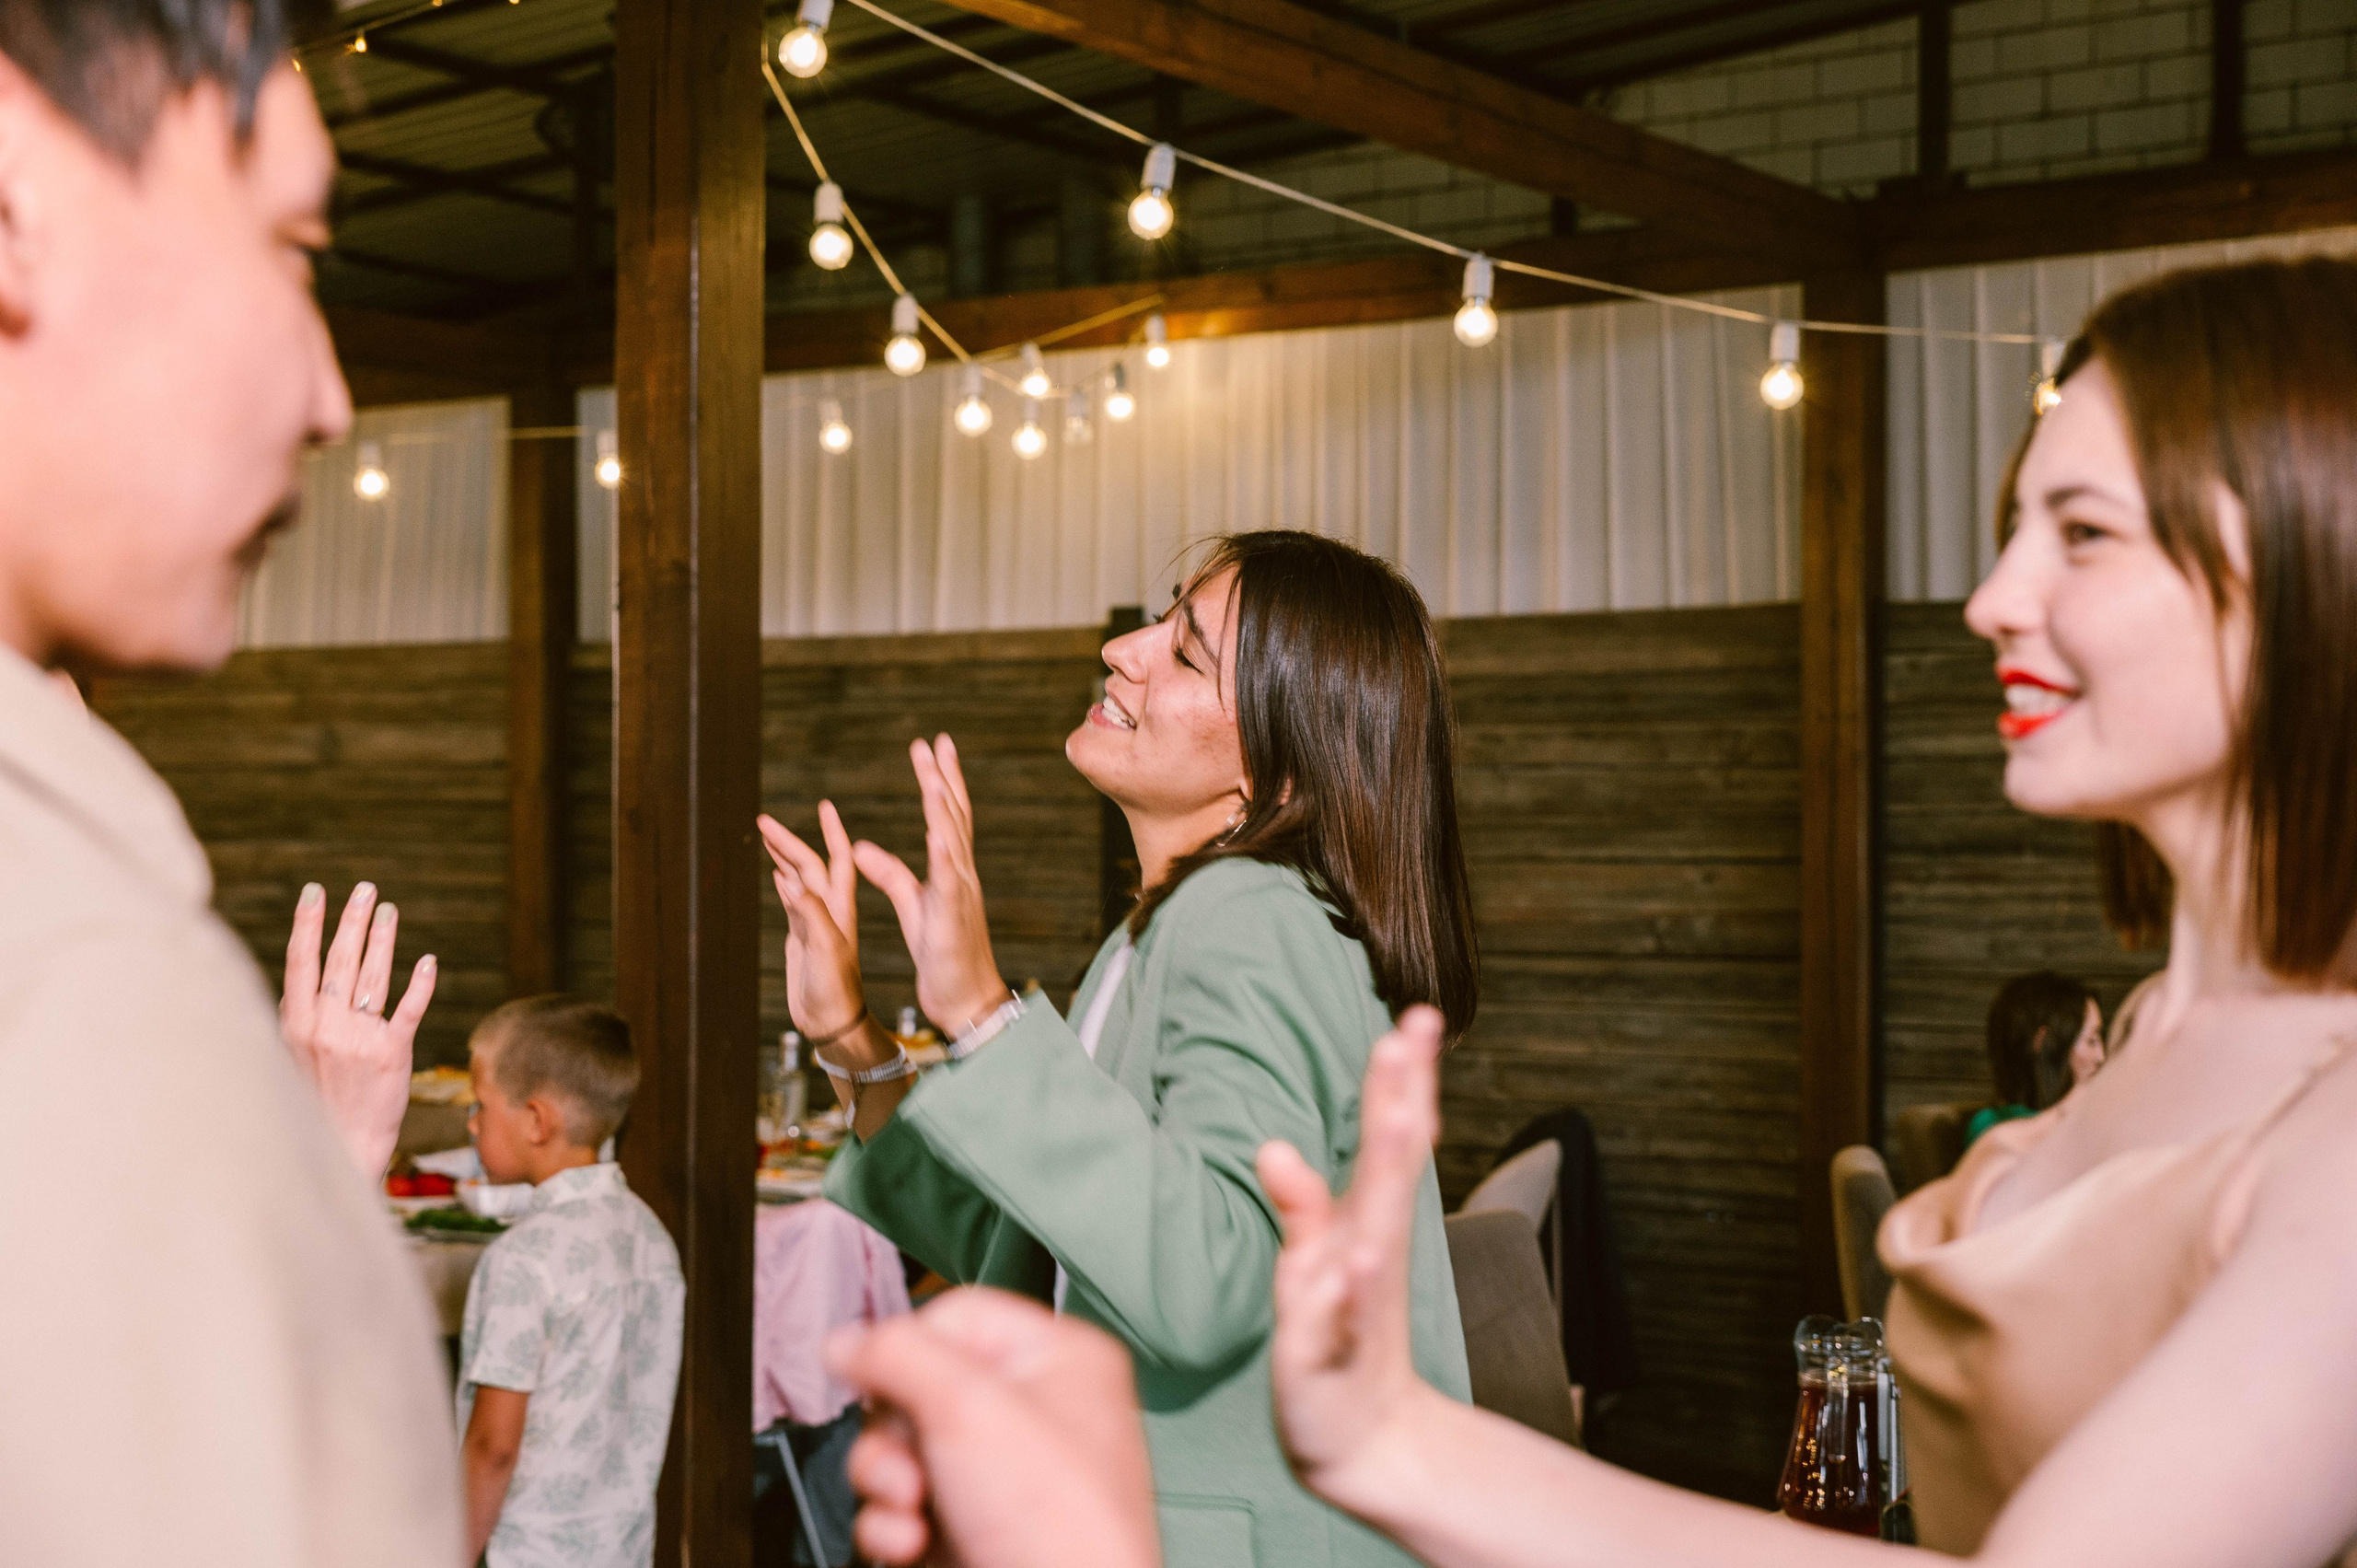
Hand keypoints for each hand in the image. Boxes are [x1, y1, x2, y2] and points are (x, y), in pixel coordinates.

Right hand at [281, 881, 436, 1180]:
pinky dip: (419, 983)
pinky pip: (409, 1010)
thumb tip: (296, 985)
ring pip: (374, 976)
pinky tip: (428, 960)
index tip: (316, 892)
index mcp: (296, 1024)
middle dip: (353, 920)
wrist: (341, 1148)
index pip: (301, 963)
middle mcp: (326, 1026)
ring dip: (383, 939)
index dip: (308, 924)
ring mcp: (360, 1038)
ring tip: (389, 911)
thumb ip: (296, 1020)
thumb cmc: (314, 1102)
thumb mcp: (291, 1058)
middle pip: (341, 960)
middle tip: (365, 889)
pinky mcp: (393, 1053)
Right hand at [758, 802, 868, 1044]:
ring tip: (766, 835)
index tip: (825, 805)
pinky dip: (784, 883)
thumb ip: (811, 914)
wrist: (834, 1023)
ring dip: (784, 856)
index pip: (839, 860)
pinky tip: (777, 872)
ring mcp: (815, 923)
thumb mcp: (825, 949)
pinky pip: (793, 902)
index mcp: (839, 908)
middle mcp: (829, 910)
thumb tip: (792, 878)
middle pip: (809, 865)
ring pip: (799, 880)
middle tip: (763, 819)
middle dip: (789, 840)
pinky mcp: (803, 938)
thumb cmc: (835, 990)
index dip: (833, 833)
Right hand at [826, 1288, 1158, 1567]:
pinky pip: (906, 1507)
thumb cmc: (1061, 1525)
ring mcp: (1002, 1477)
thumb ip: (898, 1355)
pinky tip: (908, 1541)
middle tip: (908, 1462)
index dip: (911, 1349)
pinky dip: (892, 1524)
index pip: (958, 1316)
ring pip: (903, 1450)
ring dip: (885, 1481)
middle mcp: (1035, 1413)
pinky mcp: (973, 1529)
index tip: (882, 1378)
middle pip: (918, 1386)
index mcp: (1060, 1359)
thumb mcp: (968, 1407)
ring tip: (909, 1508)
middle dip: (893, 1431)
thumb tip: (845, 1341)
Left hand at [853, 736, 1007, 1034]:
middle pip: (953, 817)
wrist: (967, 999)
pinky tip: (937, 835)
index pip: (946, 816)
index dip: (940, 781)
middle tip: (934, 741)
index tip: (931, 748)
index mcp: (951, 871)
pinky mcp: (953, 920)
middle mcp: (961, 875)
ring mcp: (961, 895)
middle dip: (944, 778)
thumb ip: (889, 873)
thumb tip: (860, 846)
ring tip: (934, 775)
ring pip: (953, 843)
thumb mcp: (910, 906)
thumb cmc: (942, 955)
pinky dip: (944, 858)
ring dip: (944, 808)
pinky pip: (949, 885)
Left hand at [1258, 1006, 1446, 1508]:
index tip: (1419, 1017)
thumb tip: (1273, 1148)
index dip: (1402, 1080)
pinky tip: (1353, 1262)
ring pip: (1375, 1233)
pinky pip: (1336, 1321)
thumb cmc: (1334, 1338)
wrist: (1356, 1442)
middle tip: (1411, 1035)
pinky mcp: (1327, 1357)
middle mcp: (1369, 1252)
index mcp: (1367, 1223)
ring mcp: (1353, 1304)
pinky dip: (1347, 1293)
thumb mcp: (1310, 1262)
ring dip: (1388, 1178)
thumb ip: (1300, 1205)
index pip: (1389, 1140)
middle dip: (1401, 1102)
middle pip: (1390, 1168)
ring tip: (1406, 1122)